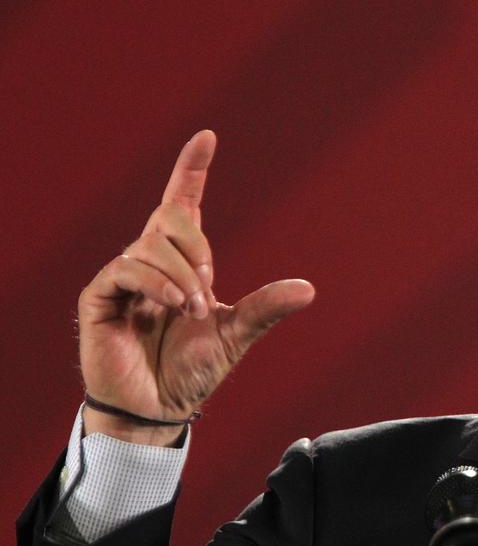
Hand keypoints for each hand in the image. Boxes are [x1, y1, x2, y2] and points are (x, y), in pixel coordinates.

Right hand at [78, 130, 314, 444]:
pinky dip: (155, 283)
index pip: (183, 203)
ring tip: (193, 311)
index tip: (207, 136)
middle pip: (171, 217)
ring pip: (151, 246)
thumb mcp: (236, 333)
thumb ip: (266, 308)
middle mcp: (151, 261)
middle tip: (209, 289)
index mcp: (182, 262)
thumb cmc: (192, 370)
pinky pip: (126, 269)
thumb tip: (310, 289)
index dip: (191, 169)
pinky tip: (173, 303)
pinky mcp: (100, 298)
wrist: (159, 409)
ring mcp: (123, 278)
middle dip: (198, 247)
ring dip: (182, 277)